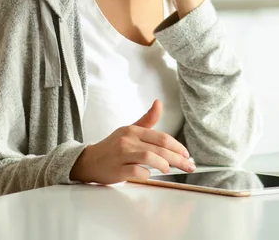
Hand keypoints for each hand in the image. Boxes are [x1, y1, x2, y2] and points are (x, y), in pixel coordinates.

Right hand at [70, 99, 194, 183]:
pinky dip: (146, 174)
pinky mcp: (117, 169)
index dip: (177, 146)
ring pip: (149, 157)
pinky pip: (136, 171)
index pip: (161, 137)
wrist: (89, 161)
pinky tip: (148, 175)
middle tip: (188, 166)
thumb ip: (147, 120)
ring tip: (169, 170)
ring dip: (163, 165)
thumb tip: (159, 103)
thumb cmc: (112, 146)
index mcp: (133, 130)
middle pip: (159, 148)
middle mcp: (128, 140)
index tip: (187, 154)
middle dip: (177, 158)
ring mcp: (122, 154)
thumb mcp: (129, 130)